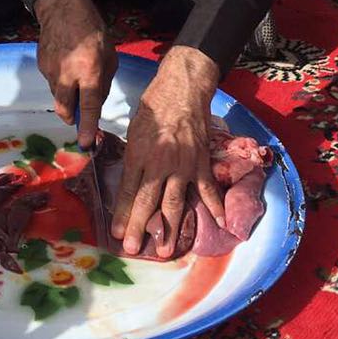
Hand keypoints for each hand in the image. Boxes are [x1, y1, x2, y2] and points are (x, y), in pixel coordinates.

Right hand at [34, 0, 117, 147]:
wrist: (62, 8)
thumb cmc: (92, 31)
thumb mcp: (109, 56)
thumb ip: (103, 82)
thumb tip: (95, 104)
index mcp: (89, 70)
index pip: (88, 106)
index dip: (88, 127)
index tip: (86, 144)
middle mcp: (67, 73)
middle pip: (65, 109)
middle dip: (71, 118)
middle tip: (77, 115)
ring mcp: (51, 70)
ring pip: (58, 95)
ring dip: (67, 94)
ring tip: (74, 74)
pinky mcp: (41, 65)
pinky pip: (52, 81)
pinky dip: (60, 80)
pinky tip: (65, 63)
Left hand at [111, 45, 222, 256]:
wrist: (182, 88)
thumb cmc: (153, 107)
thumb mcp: (134, 131)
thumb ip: (133, 159)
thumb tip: (128, 184)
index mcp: (139, 154)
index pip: (129, 191)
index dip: (123, 214)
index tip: (117, 234)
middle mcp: (160, 163)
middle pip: (149, 201)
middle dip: (140, 227)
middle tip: (133, 249)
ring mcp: (183, 164)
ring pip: (175, 202)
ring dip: (171, 228)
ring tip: (166, 250)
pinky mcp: (201, 162)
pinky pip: (207, 188)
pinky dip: (214, 207)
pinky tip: (219, 224)